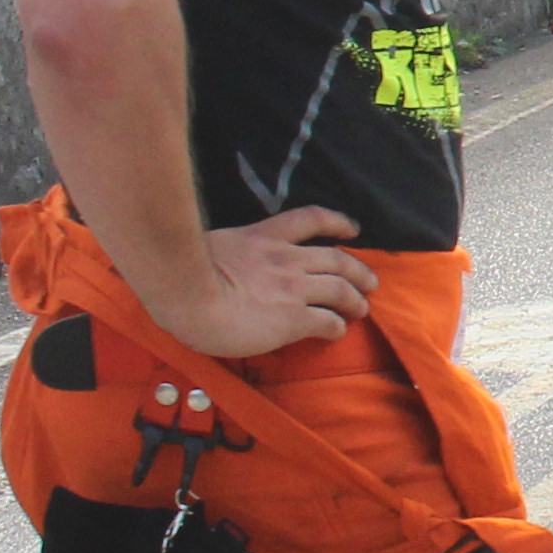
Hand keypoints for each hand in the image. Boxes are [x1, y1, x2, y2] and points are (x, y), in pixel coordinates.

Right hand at [150, 206, 372, 359]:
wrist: (187, 292)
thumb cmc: (182, 272)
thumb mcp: (210, 246)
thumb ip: (227, 253)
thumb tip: (221, 264)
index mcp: (263, 237)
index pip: (309, 219)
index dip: (336, 222)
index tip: (351, 229)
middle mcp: (285, 259)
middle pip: (336, 259)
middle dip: (358, 270)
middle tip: (370, 281)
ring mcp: (293, 288)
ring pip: (340, 289)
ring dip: (355, 300)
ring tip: (361, 309)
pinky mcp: (294, 318)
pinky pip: (327, 321)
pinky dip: (337, 327)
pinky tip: (337, 333)